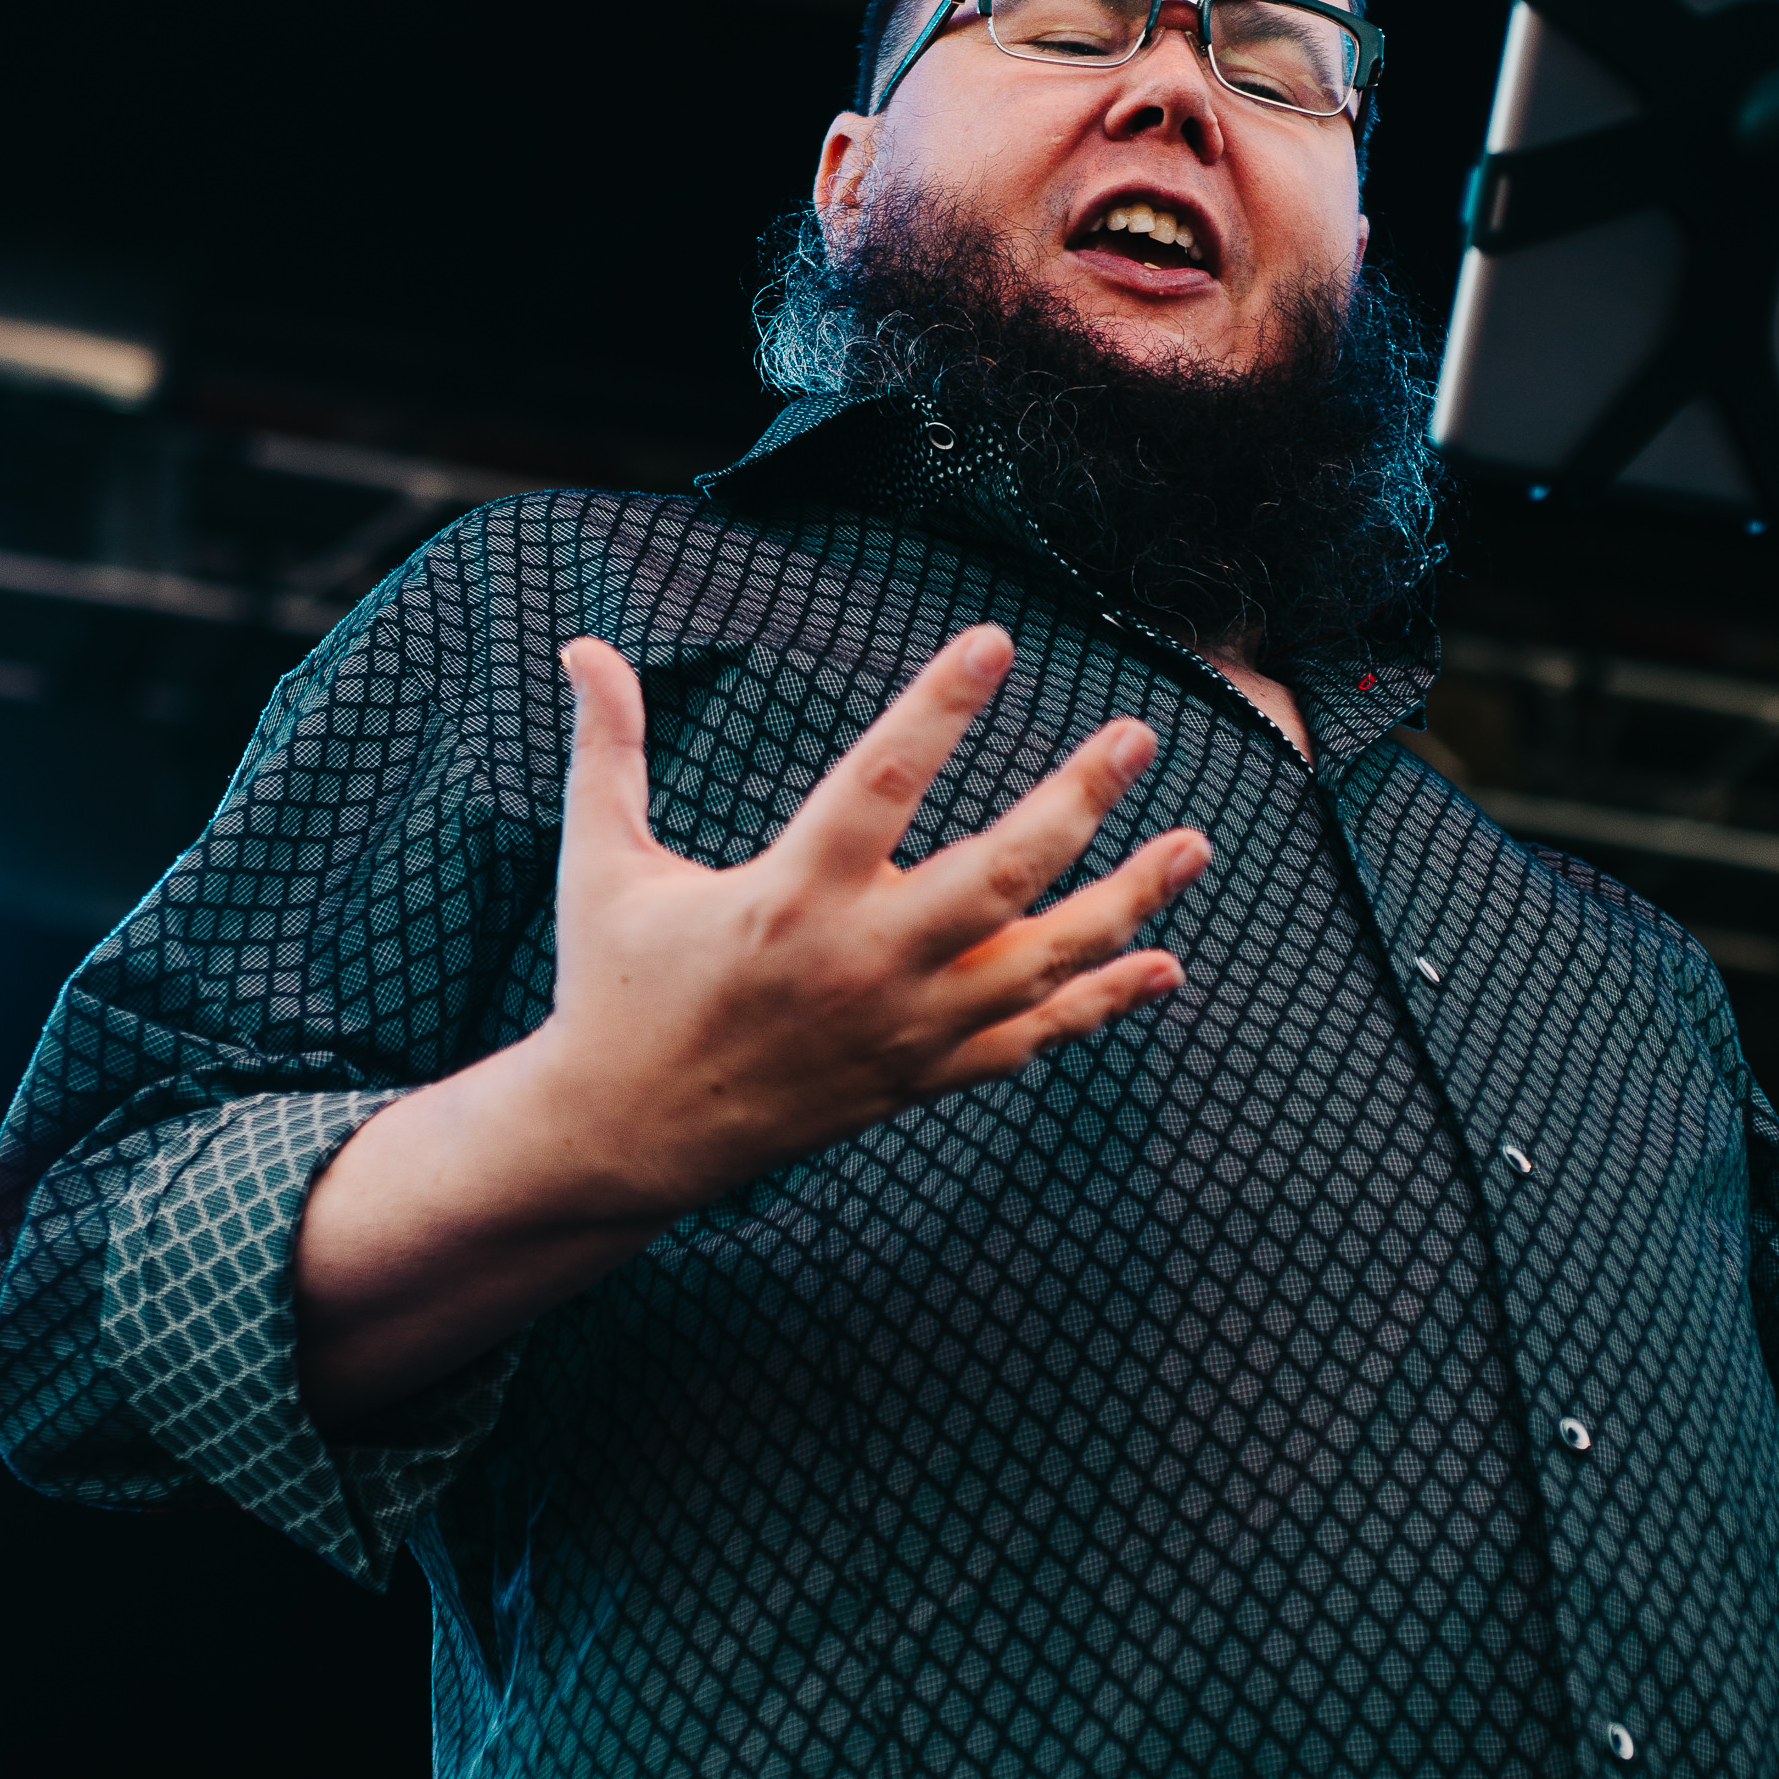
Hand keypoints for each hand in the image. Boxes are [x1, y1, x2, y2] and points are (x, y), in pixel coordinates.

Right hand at [541, 621, 1208, 1217]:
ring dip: (1128, 902)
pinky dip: (1101, 1003)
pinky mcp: (920, 1073)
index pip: (880, 783)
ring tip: (1195, 844)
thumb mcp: (602, 864)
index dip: (939, 708)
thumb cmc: (617, 985)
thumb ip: (609, 750)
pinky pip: (1031, 1037)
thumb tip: (583, 644)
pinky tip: (1163, 964)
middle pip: (999, 875)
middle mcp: (861, 963)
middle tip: (1136, 737)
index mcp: (787, 896)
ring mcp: (903, 1027)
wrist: (628, 1136)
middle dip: (1079, 803)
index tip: (996, 642)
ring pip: (1041, 961)